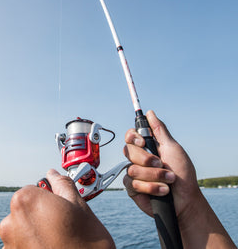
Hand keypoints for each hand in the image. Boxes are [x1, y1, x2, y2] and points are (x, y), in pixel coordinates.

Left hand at [0, 169, 114, 248]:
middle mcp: (10, 221)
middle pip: (26, 210)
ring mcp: (9, 244)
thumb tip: (54, 175)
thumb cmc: (86, 245)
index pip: (34, 190)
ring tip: (59, 243)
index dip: (51, 199)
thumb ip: (63, 186)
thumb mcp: (81, 208)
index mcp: (25, 201)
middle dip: (42, 216)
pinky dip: (33, 247)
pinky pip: (21, 246)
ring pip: (23, 230)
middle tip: (64, 228)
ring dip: (36, 233)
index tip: (63, 210)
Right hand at [123, 110, 235, 247]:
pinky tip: (162, 191)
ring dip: (154, 176)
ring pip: (132, 168)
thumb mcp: (173, 148)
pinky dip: (150, 187)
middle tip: (162, 164)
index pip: (130, 136)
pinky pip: (132, 183)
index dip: (133, 138)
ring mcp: (135, 174)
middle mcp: (139, 159)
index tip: (143, 143)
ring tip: (168, 181)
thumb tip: (150, 113)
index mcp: (147, 148)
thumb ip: (160, 130)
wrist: (185, 201)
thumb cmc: (183, 174)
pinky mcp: (132, 188)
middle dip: (147, 159)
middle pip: (128, 150)